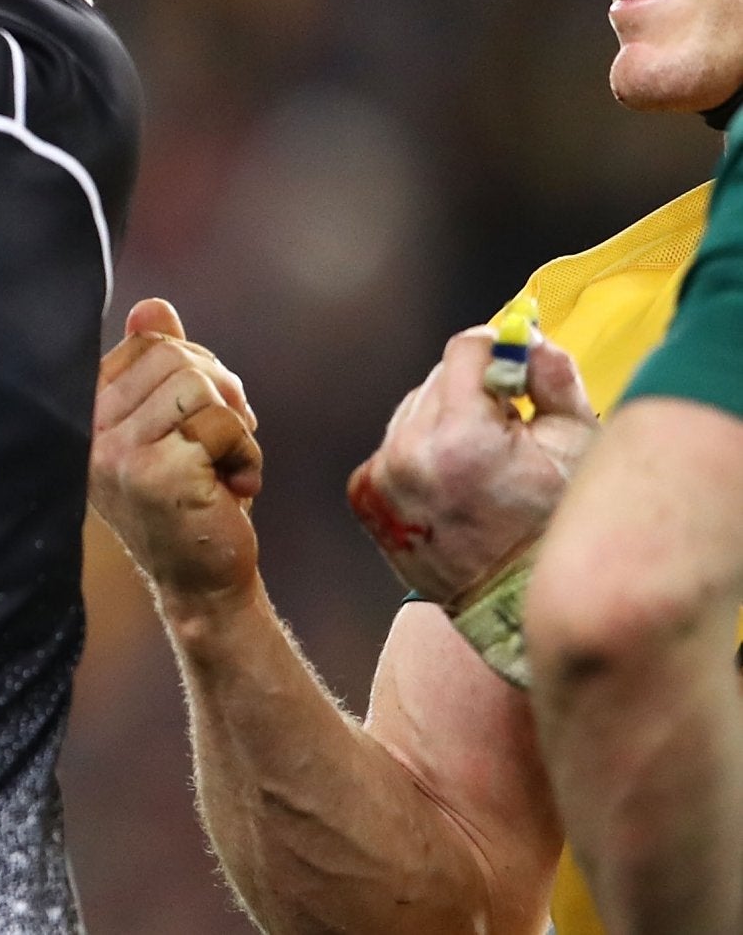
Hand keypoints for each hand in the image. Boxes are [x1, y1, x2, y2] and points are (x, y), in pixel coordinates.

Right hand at [90, 299, 265, 620]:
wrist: (202, 581)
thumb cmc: (190, 498)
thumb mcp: (170, 424)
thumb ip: (157, 363)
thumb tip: (154, 305)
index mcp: (87, 410)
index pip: (151, 343)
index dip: (196, 372)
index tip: (199, 422)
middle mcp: (89, 428)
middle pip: (177, 358)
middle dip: (221, 395)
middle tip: (223, 446)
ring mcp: (116, 451)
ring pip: (200, 387)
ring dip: (235, 428)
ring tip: (224, 469)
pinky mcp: (155, 472)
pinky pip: (222, 424)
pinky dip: (247, 455)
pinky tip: (232, 491)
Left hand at [345, 325, 596, 606]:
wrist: (515, 605)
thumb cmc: (556, 527)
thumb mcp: (578, 446)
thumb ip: (552, 377)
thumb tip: (524, 336)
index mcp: (461, 438)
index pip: (464, 351)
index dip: (496, 353)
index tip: (515, 368)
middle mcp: (409, 454)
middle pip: (437, 380)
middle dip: (474, 394)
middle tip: (509, 430)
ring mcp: (381, 480)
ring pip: (413, 412)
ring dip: (445, 422)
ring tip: (481, 466)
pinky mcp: (364, 499)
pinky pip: (393, 448)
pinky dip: (421, 454)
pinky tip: (452, 485)